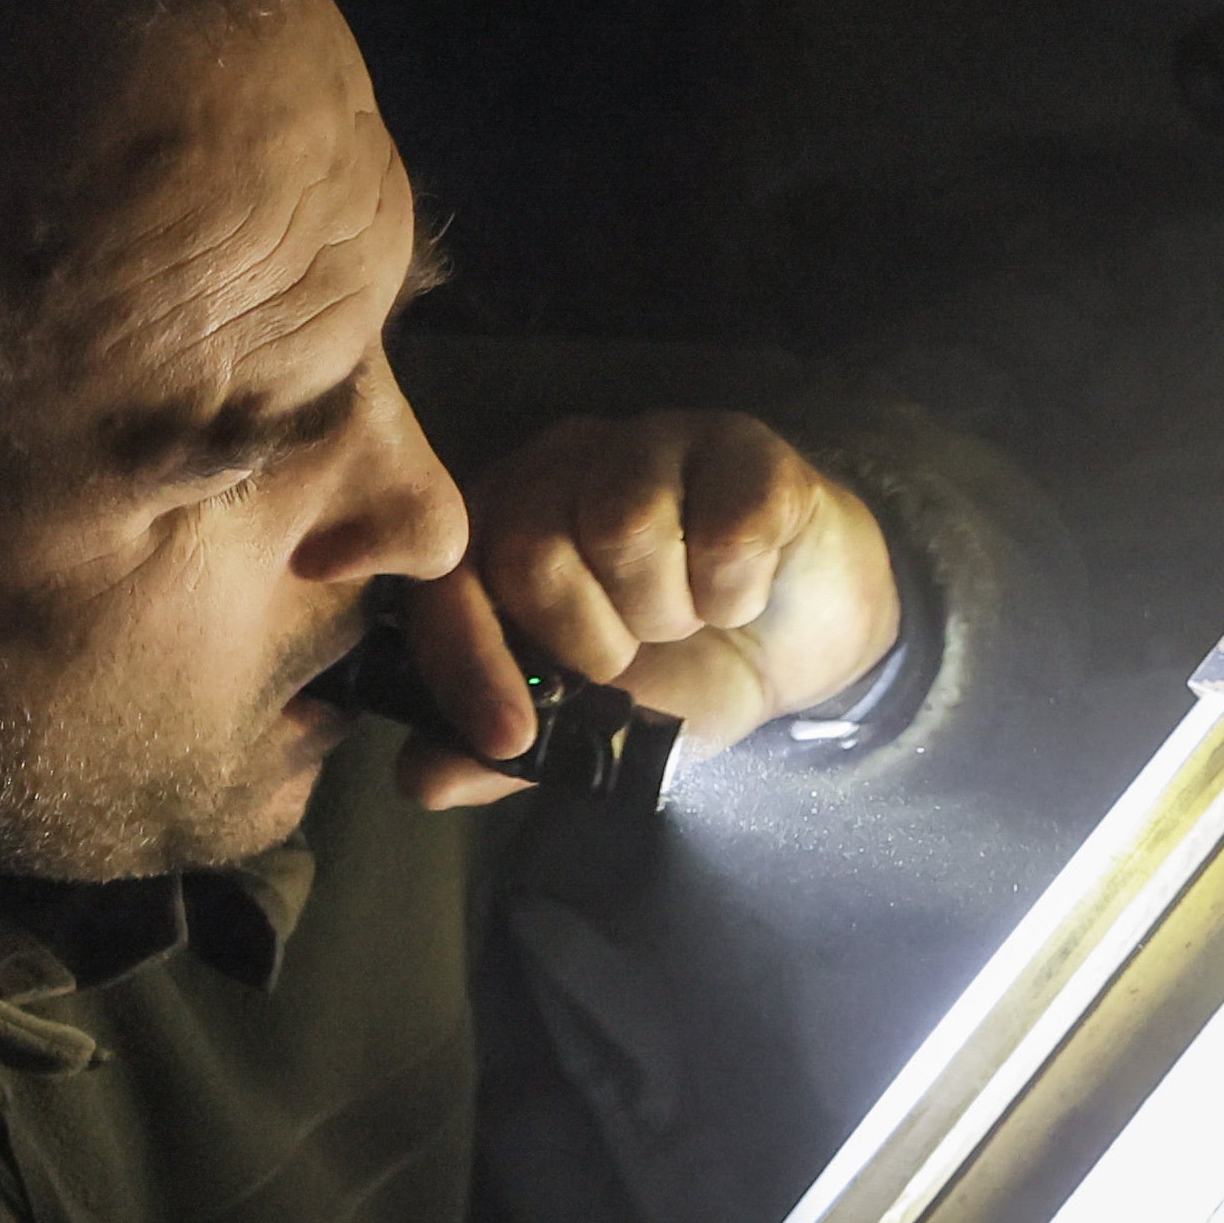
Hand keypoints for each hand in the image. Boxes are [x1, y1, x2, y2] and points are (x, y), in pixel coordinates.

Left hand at [390, 410, 901, 808]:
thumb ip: (509, 755)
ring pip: (626, 529)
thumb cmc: (682, 668)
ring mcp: (651, 442)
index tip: (513, 737)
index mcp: (501, 526)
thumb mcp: (592, 728)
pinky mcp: (740, 446)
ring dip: (670, 612)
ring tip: (694, 615)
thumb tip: (423, 780)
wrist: (800, 642)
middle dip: (592, 642)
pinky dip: (738, 591)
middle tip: (640, 648)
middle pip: (532, 552)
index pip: (447, 583)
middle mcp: (560, 466)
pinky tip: (745, 589)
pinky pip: (723, 528)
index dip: (469, 664)